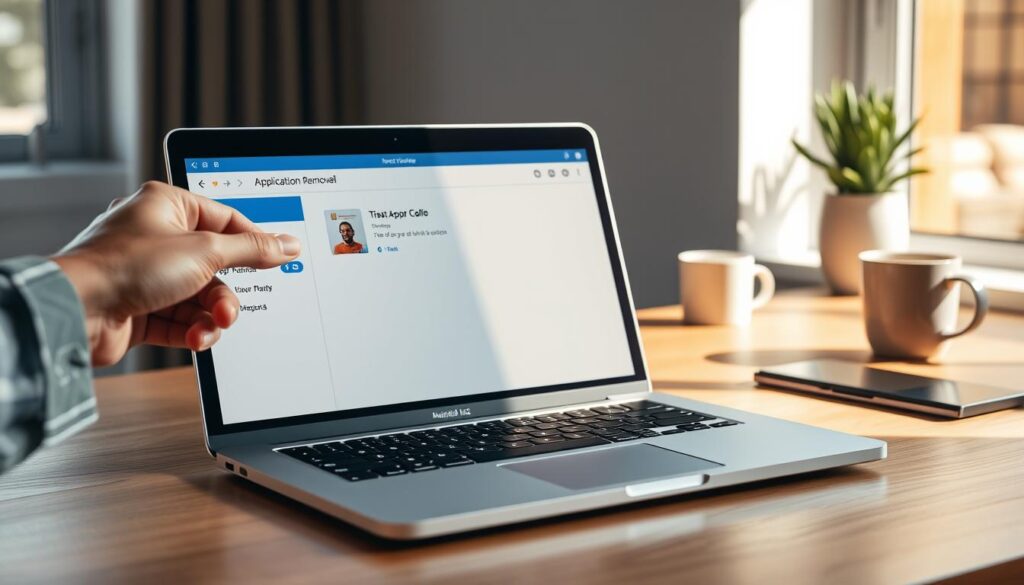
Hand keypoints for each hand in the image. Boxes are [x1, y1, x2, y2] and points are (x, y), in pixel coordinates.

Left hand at [52, 182, 300, 365]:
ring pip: (199, 297)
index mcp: (167, 206)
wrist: (77, 311)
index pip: (226, 219)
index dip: (253, 242)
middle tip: (229, 310)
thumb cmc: (126, 266)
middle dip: (224, 294)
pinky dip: (190, 330)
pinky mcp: (139, 308)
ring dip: (209, 317)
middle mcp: (155, 237)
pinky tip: (191, 338)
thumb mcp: (205, 251)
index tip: (277, 259)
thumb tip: (287, 243)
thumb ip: (253, 249)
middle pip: (215, 266)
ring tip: (208, 328)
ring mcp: (146, 274)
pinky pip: (179, 319)